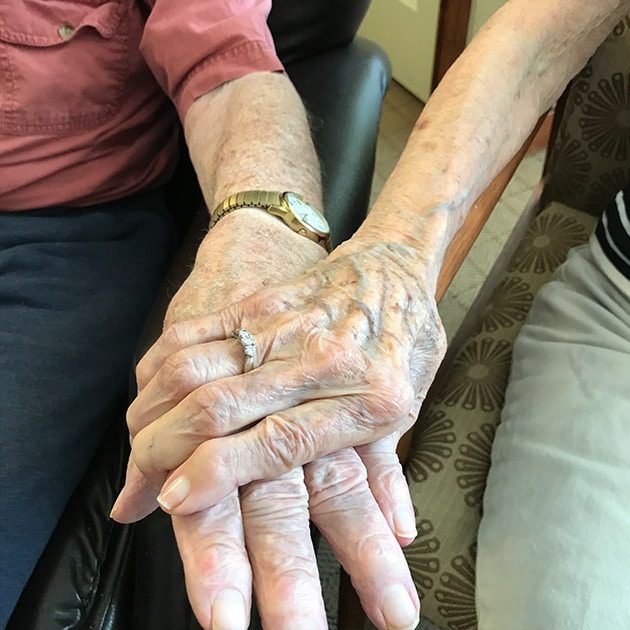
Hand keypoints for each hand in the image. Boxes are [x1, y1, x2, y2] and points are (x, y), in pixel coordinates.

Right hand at [113, 216, 421, 628]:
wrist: (395, 268)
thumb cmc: (405, 343)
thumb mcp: (410, 407)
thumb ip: (389, 472)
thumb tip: (399, 537)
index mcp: (363, 397)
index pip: (277, 442)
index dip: (218, 474)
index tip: (176, 501)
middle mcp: (315, 361)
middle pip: (221, 407)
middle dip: (166, 450)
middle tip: (140, 483)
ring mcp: (282, 327)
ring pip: (196, 369)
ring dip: (154, 412)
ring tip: (136, 447)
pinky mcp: (257, 304)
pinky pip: (195, 333)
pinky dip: (159, 367)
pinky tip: (144, 394)